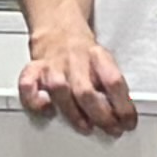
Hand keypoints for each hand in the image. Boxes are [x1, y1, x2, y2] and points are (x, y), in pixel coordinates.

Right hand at [18, 23, 136, 134]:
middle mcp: (74, 59)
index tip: (128, 122)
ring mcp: (53, 65)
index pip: (113, 81)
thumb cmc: (84, 53)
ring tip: (86, 126)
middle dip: (101, 115)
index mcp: (97, 56)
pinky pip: (27, 84)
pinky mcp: (35, 70)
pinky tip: (47, 110)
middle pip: (86, 90)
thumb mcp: (105, 62)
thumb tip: (124, 114)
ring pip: (60, 89)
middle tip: (111, 128)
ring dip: (74, 113)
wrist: (59, 28)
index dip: (123, 105)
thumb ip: (112, 86)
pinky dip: (34, 100)